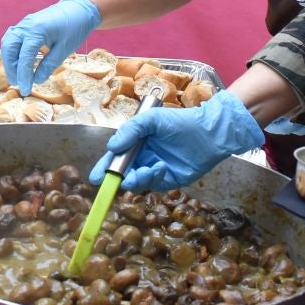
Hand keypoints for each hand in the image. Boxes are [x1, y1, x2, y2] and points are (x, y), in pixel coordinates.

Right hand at [0, 0, 100, 93]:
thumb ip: (49, 65)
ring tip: (17, 76)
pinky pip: (12, 40)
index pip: (24, 56)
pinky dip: (12, 53)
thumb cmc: (74, 27)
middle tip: (18, 83)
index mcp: (36, 30)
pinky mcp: (25, 26)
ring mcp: (24, 24)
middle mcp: (26, 26)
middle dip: (11, 68)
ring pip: (7, 44)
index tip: (25, 89)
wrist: (79, 9)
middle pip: (9, 49)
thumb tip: (36, 80)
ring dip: (9, 61)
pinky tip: (19, 63)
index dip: (23, 75)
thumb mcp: (65, 49)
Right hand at [91, 91, 266, 190]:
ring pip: (138, 182)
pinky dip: (154, 177)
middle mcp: (143, 158)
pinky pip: (155, 184)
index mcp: (136, 144)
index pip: (116, 158)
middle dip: (117, 179)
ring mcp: (156, 170)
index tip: (95, 178)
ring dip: (136, 178)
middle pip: (124, 173)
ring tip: (143, 170)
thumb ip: (130, 131)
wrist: (209, 132)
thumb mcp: (151, 119)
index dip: (105, 168)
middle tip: (116, 181)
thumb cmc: (179, 122)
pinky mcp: (169, 181)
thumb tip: (111, 147)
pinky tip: (160, 166)